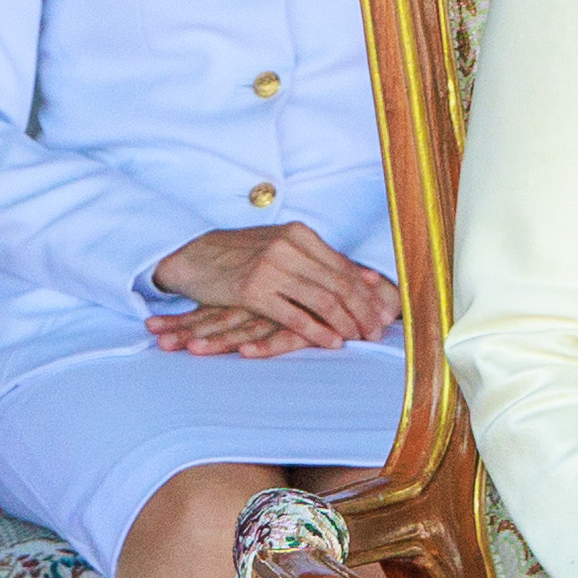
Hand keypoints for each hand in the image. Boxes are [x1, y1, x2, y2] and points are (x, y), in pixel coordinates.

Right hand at [144, 223, 397, 353]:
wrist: (194, 258)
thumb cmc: (240, 256)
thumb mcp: (282, 247)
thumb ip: (322, 260)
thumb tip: (368, 278)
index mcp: (299, 234)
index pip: (344, 266)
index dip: (367, 292)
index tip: (383, 313)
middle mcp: (288, 246)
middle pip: (339, 283)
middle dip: (363, 310)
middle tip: (377, 332)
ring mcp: (271, 267)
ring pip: (323, 299)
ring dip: (346, 323)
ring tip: (359, 339)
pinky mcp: (253, 291)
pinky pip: (295, 315)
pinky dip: (317, 331)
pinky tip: (332, 343)